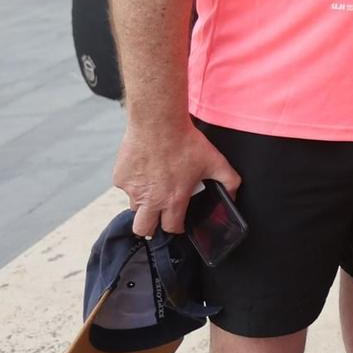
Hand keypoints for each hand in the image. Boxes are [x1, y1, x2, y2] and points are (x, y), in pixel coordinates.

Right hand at [112, 117, 239, 237]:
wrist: (158, 122)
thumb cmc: (186, 142)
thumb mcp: (215, 161)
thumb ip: (229, 181)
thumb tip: (233, 196)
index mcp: (172, 200)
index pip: (171, 228)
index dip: (177, 227)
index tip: (178, 221)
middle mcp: (150, 199)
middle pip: (143, 230)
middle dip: (151, 228)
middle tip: (158, 216)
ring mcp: (131, 189)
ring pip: (134, 207)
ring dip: (143, 203)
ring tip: (154, 187)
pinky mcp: (119, 178)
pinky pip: (125, 188)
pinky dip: (134, 183)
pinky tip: (145, 170)